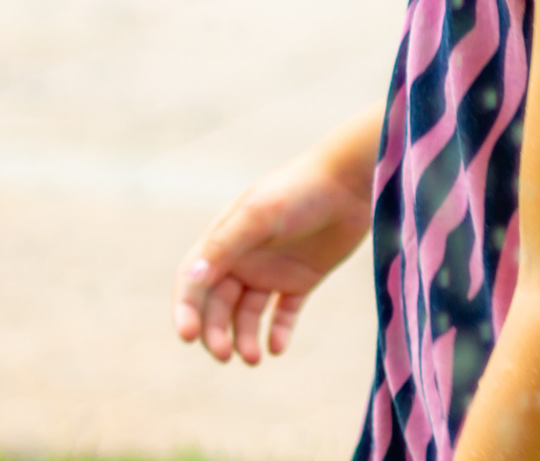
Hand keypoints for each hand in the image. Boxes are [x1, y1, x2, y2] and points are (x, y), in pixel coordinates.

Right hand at [175, 108, 379, 365]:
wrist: (352, 181)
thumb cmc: (300, 190)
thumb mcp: (258, 215)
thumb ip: (224, 246)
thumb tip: (191, 279)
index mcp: (224, 241)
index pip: (193, 284)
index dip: (187, 311)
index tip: (188, 337)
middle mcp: (243, 259)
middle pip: (218, 306)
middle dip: (217, 332)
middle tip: (226, 354)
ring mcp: (272, 271)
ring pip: (248, 315)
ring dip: (245, 337)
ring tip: (254, 358)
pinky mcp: (301, 280)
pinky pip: (283, 314)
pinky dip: (277, 332)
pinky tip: (277, 348)